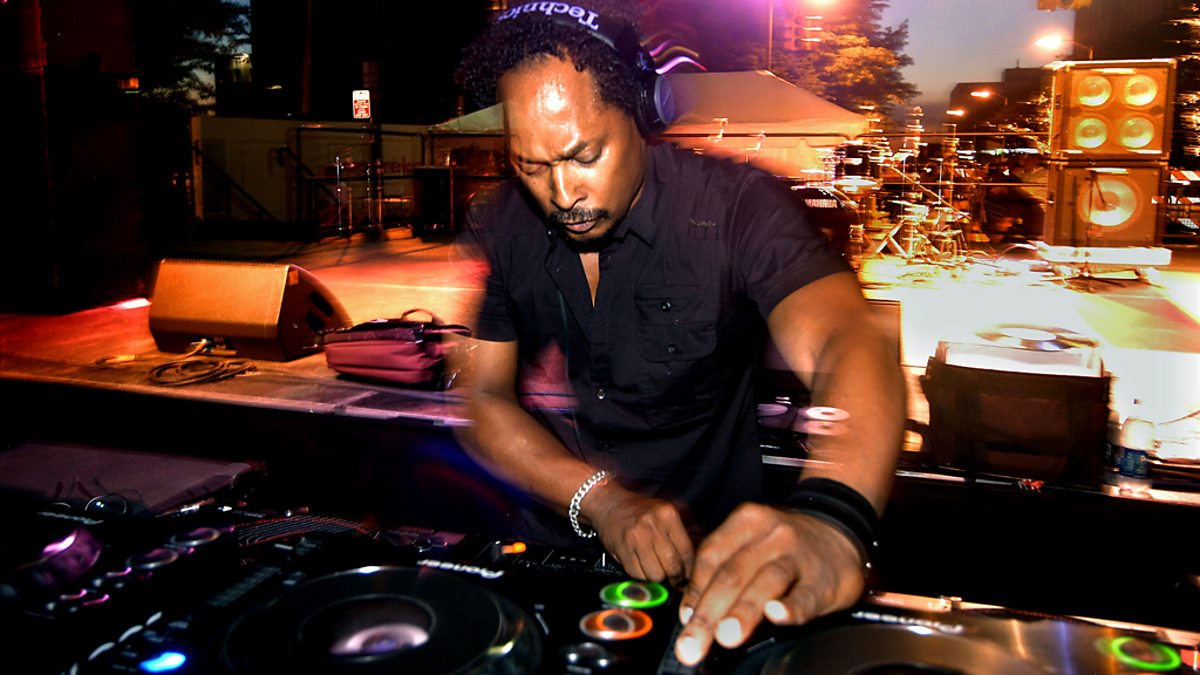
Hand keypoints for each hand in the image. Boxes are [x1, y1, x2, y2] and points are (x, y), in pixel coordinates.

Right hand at [584, 485, 694, 585]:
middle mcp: (652, 525)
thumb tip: (696, 562)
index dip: (689, 569)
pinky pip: (637, 575)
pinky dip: (641, 576)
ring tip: (655, 570)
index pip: (687, 552)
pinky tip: (642, 567)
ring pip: (655, 575)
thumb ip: (682, 534)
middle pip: (673, 566)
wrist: (609, 504)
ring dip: (657, 578)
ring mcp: (636, 538)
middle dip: (675, 578)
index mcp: (668, 515)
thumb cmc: (640, 511)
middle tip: (673, 578)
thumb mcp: (665, 513)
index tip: (688, 575)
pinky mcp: (622, 550)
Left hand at [673, 503, 865, 665]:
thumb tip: (691, 612)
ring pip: (766, 582)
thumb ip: (724, 569)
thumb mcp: (752, 542)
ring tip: (726, 636)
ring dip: (743, 611)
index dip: (694, 591)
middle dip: (708, 613)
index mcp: (746, 522)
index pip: (711, 556)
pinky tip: (777, 616)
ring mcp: (799, 556)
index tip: (684, 621)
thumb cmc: (784, 546)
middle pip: (733, 573)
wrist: (838, 532)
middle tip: (693, 643)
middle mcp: (771, 535)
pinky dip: (791, 608)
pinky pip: (805, 595)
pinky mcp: (824, 580)